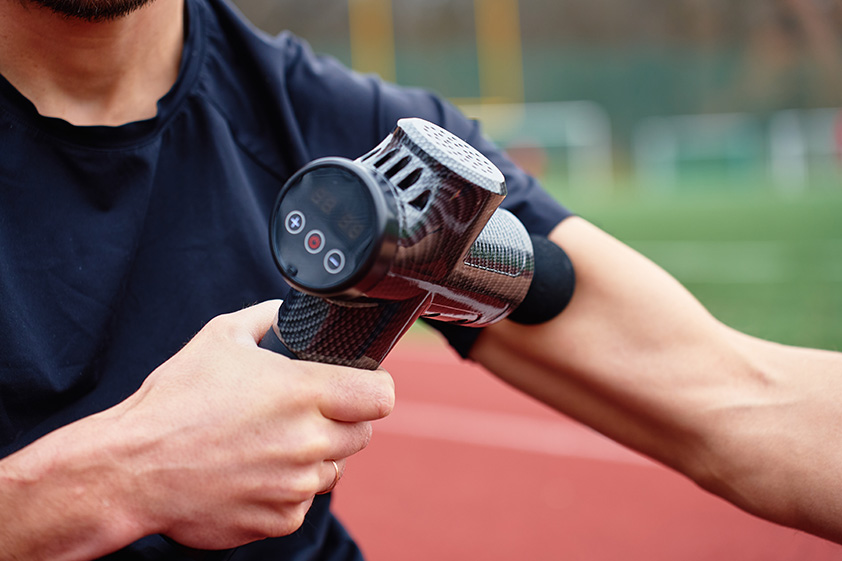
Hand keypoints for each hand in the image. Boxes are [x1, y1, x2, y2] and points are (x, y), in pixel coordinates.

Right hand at [111, 300, 394, 548]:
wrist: (131, 468)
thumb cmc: (174, 401)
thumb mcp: (220, 337)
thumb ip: (266, 317)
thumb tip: (288, 309)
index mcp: (303, 392)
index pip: (381, 396)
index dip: (374, 387)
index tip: (360, 386)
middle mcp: (308, 441)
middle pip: (361, 433)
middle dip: (341, 421)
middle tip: (304, 413)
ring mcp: (295, 485)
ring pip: (332, 469)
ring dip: (314, 457)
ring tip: (268, 443)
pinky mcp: (279, 519)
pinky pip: (302, 502)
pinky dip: (287, 490)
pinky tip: (252, 473)